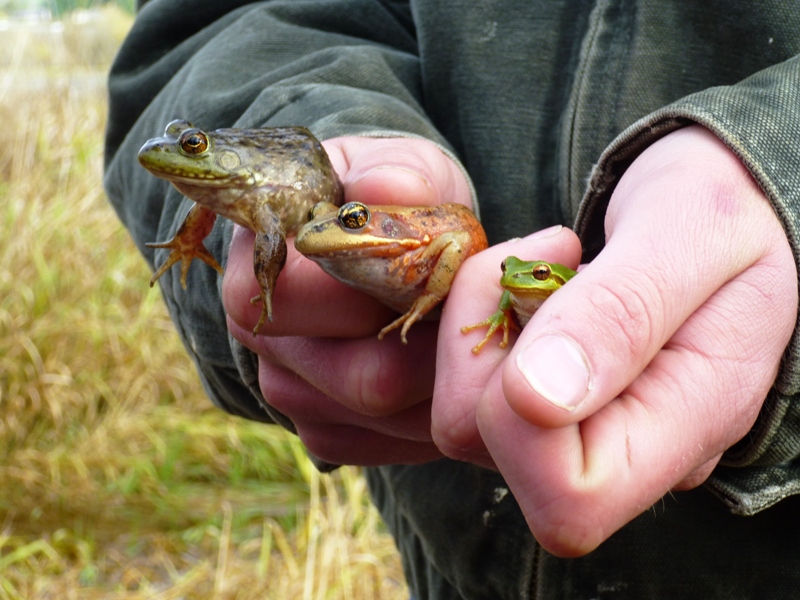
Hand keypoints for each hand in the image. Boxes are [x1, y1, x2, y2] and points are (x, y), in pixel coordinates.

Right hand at [223, 136, 471, 465]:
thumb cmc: (389, 205)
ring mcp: (289, 391)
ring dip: (443, 383)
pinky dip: (434, 415)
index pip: (307, 297)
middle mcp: (260, 334)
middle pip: (360, 377)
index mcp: (262, 260)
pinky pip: (390, 447)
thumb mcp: (401, 167)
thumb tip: (380, 190)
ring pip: (386, 418)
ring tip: (466, 339)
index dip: (387, 288)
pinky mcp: (325, 433)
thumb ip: (396, 173)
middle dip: (435, 347)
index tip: (443, 263)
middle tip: (473, 312)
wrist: (383, 250)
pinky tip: (445, 374)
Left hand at [432, 125, 797, 555]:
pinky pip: (462, 379)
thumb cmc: (722, 212)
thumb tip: (534, 402)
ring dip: (480, 319)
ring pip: (459, 412)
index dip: (519, 414)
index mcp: (687, 428)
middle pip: (487, 446)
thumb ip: (622, 313)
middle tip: (552, 256)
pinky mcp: (533, 408)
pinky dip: (476, 318)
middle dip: (486, 338)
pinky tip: (533, 279)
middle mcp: (622, 451)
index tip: (554, 288)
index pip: (569, 499)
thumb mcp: (693, 233)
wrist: (720, 209)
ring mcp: (571, 433)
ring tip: (550, 261)